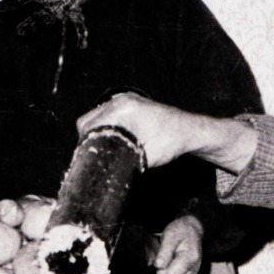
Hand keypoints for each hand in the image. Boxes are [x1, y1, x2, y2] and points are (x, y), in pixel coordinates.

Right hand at [77, 93, 254, 173]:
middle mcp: (121, 100)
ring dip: (96, 130)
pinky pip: (109, 113)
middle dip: (87, 136)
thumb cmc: (172, 142)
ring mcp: (126, 99)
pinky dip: (107, 124)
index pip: (87, 124)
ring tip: (102, 147)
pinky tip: (112, 137)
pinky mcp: (132, 103)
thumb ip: (122, 163)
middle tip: (93, 154)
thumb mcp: (145, 157)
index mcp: (122, 109)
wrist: (190, 131)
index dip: (83, 141)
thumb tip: (105, 175)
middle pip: (88, 118)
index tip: (85, 155)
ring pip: (97, 115)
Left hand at [152, 214, 203, 273]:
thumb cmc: (181, 232)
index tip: (160, 257)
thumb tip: (158, 266)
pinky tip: (168, 265)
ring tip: (166, 261)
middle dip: (160, 273)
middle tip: (163, 258)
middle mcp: (192, 272)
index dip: (160, 268)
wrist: (192, 232)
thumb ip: (165, 252)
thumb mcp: (171, 236)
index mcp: (190, 260)